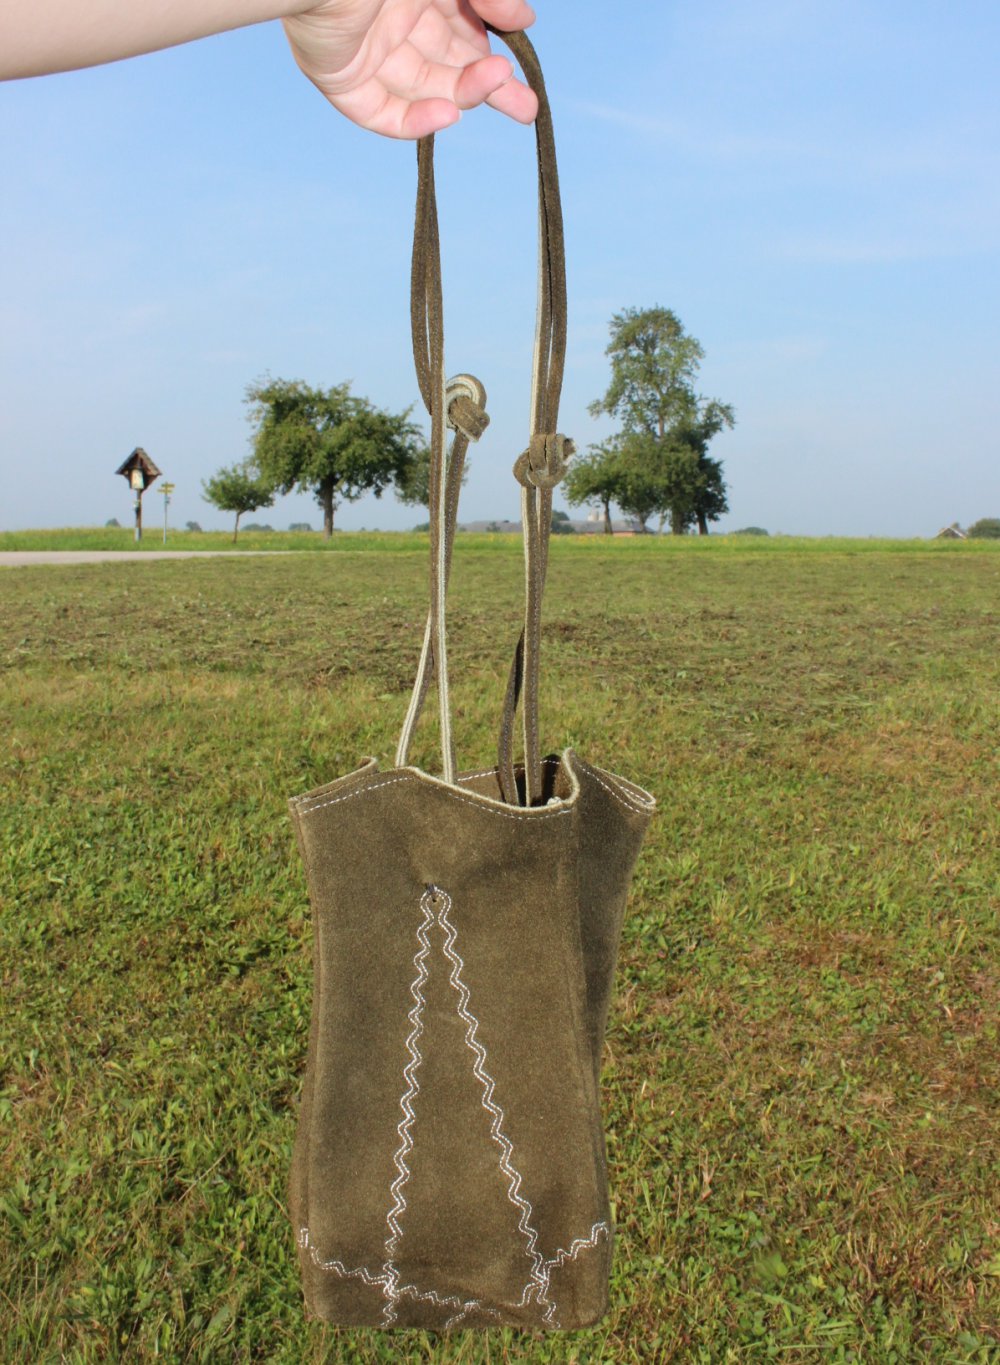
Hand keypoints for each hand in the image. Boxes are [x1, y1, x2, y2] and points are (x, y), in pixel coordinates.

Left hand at [283, 0, 537, 138]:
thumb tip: (524, 20)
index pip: (461, 25)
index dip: (493, 42)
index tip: (521, 57)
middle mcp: (391, 19)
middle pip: (447, 63)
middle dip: (489, 85)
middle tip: (526, 109)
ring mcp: (366, 51)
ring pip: (422, 87)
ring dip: (464, 93)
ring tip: (499, 88)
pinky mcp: (341, 80)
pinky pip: (380, 113)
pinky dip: (415, 122)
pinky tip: (448, 114)